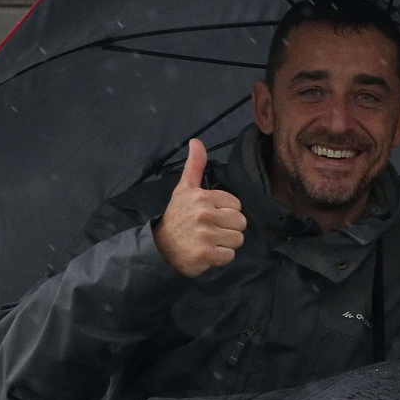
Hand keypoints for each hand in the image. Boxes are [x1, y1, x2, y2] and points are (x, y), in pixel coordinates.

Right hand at [153, 139, 246, 277]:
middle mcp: (204, 214)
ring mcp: (205, 235)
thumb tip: (196, 141)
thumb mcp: (183, 189)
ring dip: (225, 244)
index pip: (236, 205)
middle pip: (241, 222)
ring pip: (238, 239)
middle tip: (210, 231)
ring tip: (209, 242)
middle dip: (228, 229)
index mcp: (202, 197)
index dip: (225, 213)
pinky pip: (230, 256)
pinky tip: (206, 254)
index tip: (209, 217)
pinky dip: (220, 258)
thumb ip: (194, 166)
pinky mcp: (206, 254)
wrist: (159, 249)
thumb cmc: (176, 217)